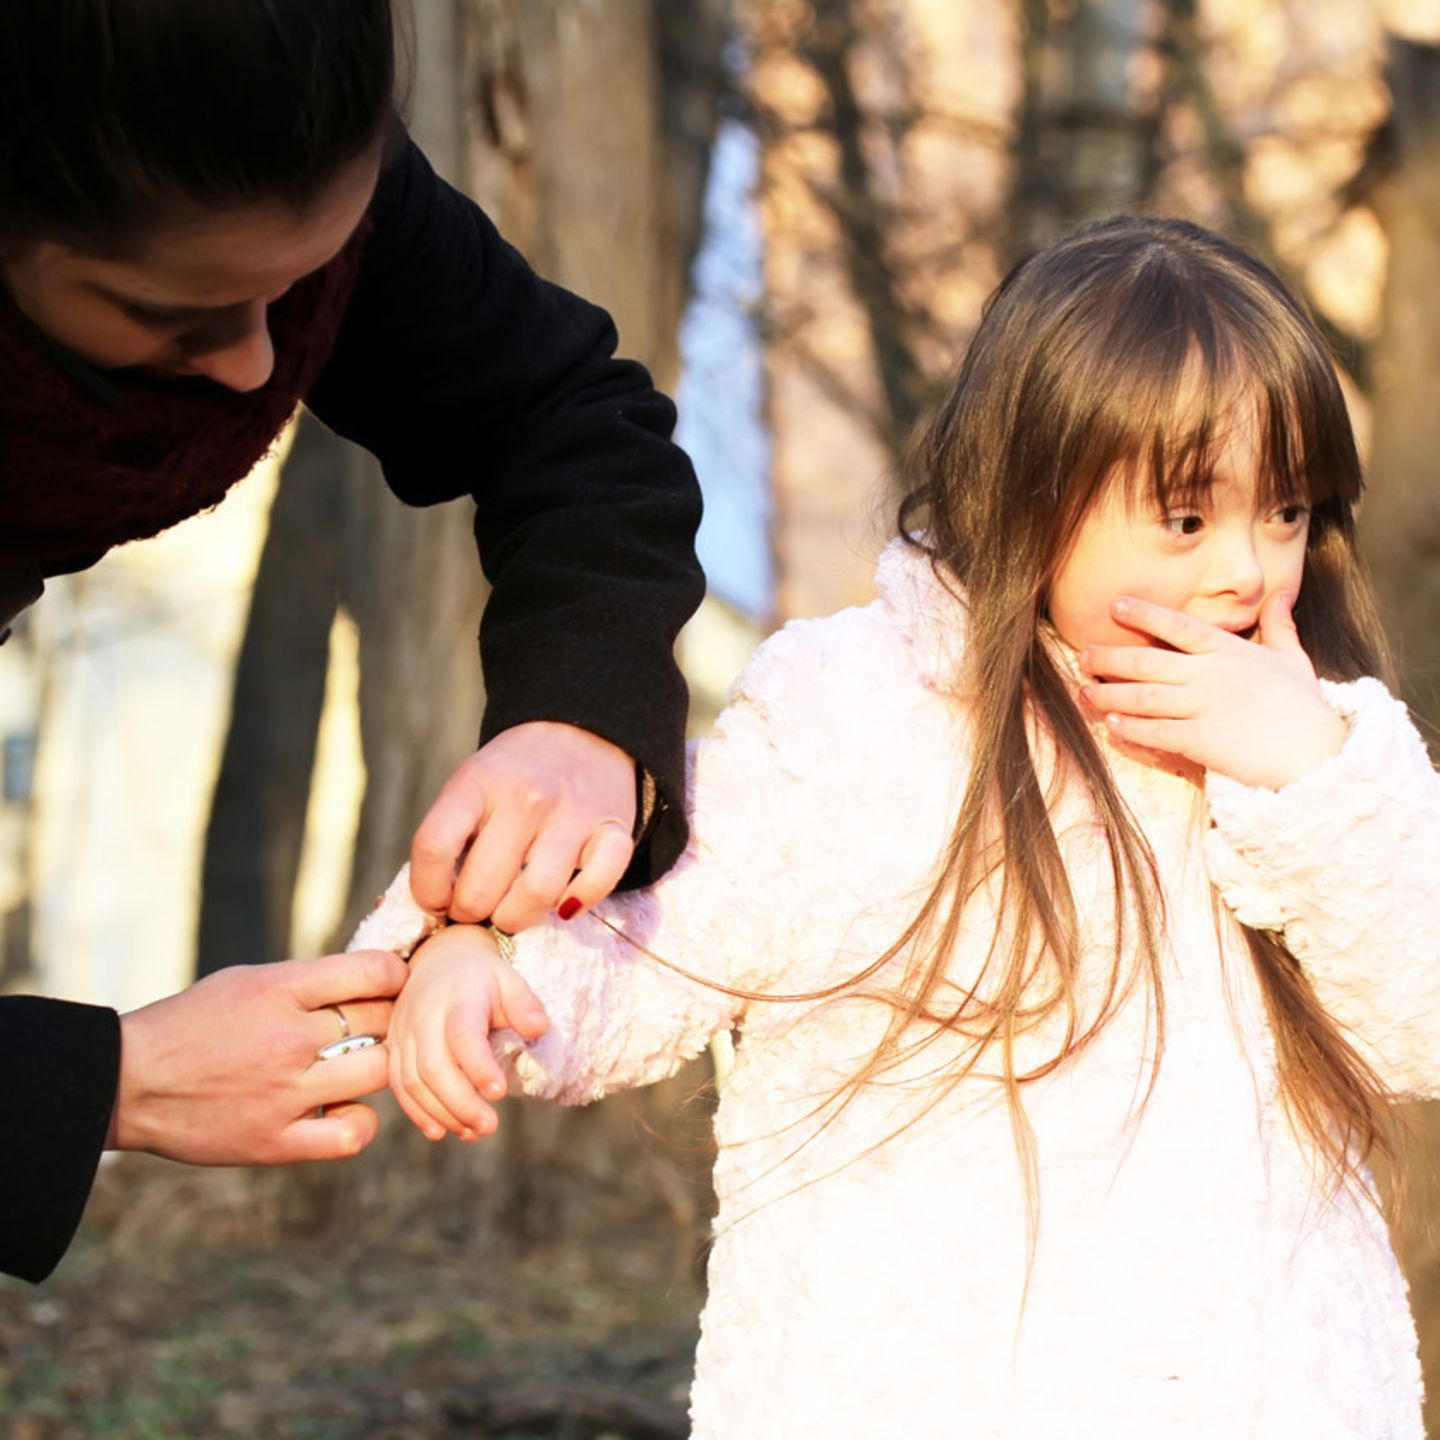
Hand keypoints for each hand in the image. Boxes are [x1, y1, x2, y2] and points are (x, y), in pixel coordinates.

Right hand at [109, 949, 407, 1164]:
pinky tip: (344, 1108)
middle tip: (382, 1022)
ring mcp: (285, 1094)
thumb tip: (379, 978)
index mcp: (279, 990)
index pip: (372, 970)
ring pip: (377, 1072)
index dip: (394, 973)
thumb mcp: (248, 981)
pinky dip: (360, 1121)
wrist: (129, 1082)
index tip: (393, 980)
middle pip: (380, 1020)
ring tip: (362, 1061)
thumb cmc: (194, 1024)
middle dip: (390, 1016)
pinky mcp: (276, 1142)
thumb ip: (310, 982)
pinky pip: (352, 1135)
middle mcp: (287, 1039)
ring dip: (378, 1064)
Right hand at [387, 924, 549, 1141]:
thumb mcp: (509, 979)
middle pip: (434, 1066)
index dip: (478, 1066)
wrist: (438, 961)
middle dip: (461, 1103)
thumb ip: (524, 1004)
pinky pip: (399, 1086)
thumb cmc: (482, 978)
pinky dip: (418, 1112)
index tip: (500, 1092)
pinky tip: (441, 1131)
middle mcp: (423, 1016)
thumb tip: (540, 1028)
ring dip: (442, 1113)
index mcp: (457, 998)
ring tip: (473, 1132)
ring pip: (414, 1082)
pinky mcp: (393, 1050)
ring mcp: (403, 1034)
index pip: (463, 1035)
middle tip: (490, 1127)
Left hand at [409, 721, 636, 931]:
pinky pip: (598, 883)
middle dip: (470, 912)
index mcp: (478, 781)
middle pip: (482, 888)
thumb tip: (430, 906)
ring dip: (516, 918)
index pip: (434, 847)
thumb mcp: (472, 784)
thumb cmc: (514, 774)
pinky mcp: (613, 830)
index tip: (436, 900)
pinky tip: (563, 902)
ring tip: (511, 910)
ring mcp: (573, 814)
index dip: (427, 890)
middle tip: (476, 907)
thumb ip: (450, 834)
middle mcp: (525, 796)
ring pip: (536, 896)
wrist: (583, 732)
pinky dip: (579, 902)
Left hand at [1078, 592, 1346, 788]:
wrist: (1316, 754)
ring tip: (1084, 692)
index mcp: (1229, 652)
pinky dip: (1130, 727)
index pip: (1178, 625)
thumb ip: (1279, 624)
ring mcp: (1203, 707)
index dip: (1144, 614)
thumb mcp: (1293, 659)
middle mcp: (1210, 675)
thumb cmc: (1303, 707)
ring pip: (1143, 696)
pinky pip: (1155, 731)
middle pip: (1147, 661)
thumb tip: (1280, 592)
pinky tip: (1110, 723)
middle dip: (1109, 658)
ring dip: (1108, 694)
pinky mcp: (1201, 740)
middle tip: (1083, 656)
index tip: (1115, 605)